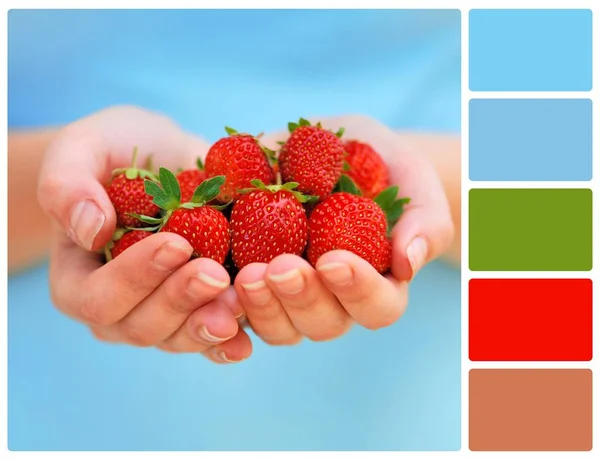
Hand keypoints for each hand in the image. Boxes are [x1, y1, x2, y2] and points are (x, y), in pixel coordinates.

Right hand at [37, 106, 251, 362]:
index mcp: (78, 279)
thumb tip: (91, 230)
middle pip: (142, 326)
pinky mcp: (197, 311)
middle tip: (214, 274)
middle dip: (180, 300)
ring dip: (208, 323)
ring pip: (179, 338)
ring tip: (238, 300)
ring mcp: (160, 316)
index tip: (176, 243)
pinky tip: (247, 338)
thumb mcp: (83, 149)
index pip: (98, 297)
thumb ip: (68, 184)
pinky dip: (229, 342)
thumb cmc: (115, 154)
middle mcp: (118, 309)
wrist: (164, 159)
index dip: (135, 278)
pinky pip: (209, 340)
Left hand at [234, 115, 453, 344]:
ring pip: (278, 327)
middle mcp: (333, 299)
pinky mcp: (251, 284)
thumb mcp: (409, 174)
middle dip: (302, 299)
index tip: (333, 259)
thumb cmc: (375, 161)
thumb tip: (408, 263)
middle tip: (281, 267)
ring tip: (246, 273)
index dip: (357, 291)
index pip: (378, 306)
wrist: (324, 148)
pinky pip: (235, 308)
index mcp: (376, 281)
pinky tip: (210, 275)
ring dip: (262, 307)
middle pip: (323, 323)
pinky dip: (223, 301)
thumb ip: (424, 217)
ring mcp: (288, 297)